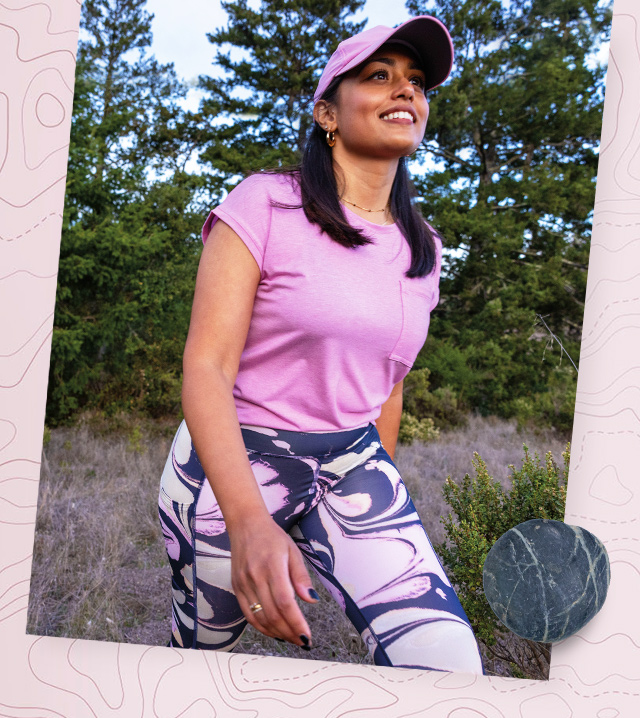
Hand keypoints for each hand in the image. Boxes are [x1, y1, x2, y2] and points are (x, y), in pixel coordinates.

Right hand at [228, 516, 318, 646]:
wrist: (246, 525)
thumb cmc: (272, 537)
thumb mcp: (293, 551)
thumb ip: (301, 576)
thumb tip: (312, 600)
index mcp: (272, 566)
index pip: (284, 602)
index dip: (296, 623)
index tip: (307, 636)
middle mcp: (255, 577)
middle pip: (272, 614)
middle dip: (289, 632)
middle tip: (302, 641)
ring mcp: (243, 584)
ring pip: (259, 618)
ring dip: (276, 633)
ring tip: (291, 639)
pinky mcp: (236, 588)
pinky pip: (248, 614)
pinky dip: (261, 627)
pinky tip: (274, 631)